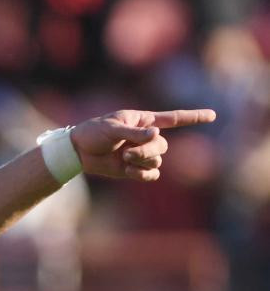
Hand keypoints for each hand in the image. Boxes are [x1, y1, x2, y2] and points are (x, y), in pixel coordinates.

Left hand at [71, 109, 215, 181]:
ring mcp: (141, 153)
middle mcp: (146, 137)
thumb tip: (156, 134)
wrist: (79, 151)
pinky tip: (127, 171)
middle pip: (162, 146)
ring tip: (123, 158)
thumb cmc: (94, 132)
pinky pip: (151, 175)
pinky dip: (142, 174)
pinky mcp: (135, 168)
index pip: (173, 118)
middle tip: (126, 152)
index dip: (193, 117)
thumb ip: (134, 132)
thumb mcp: (112, 128)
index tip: (213, 115)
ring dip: (142, 161)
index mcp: (144, 121)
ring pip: (157, 161)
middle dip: (147, 151)